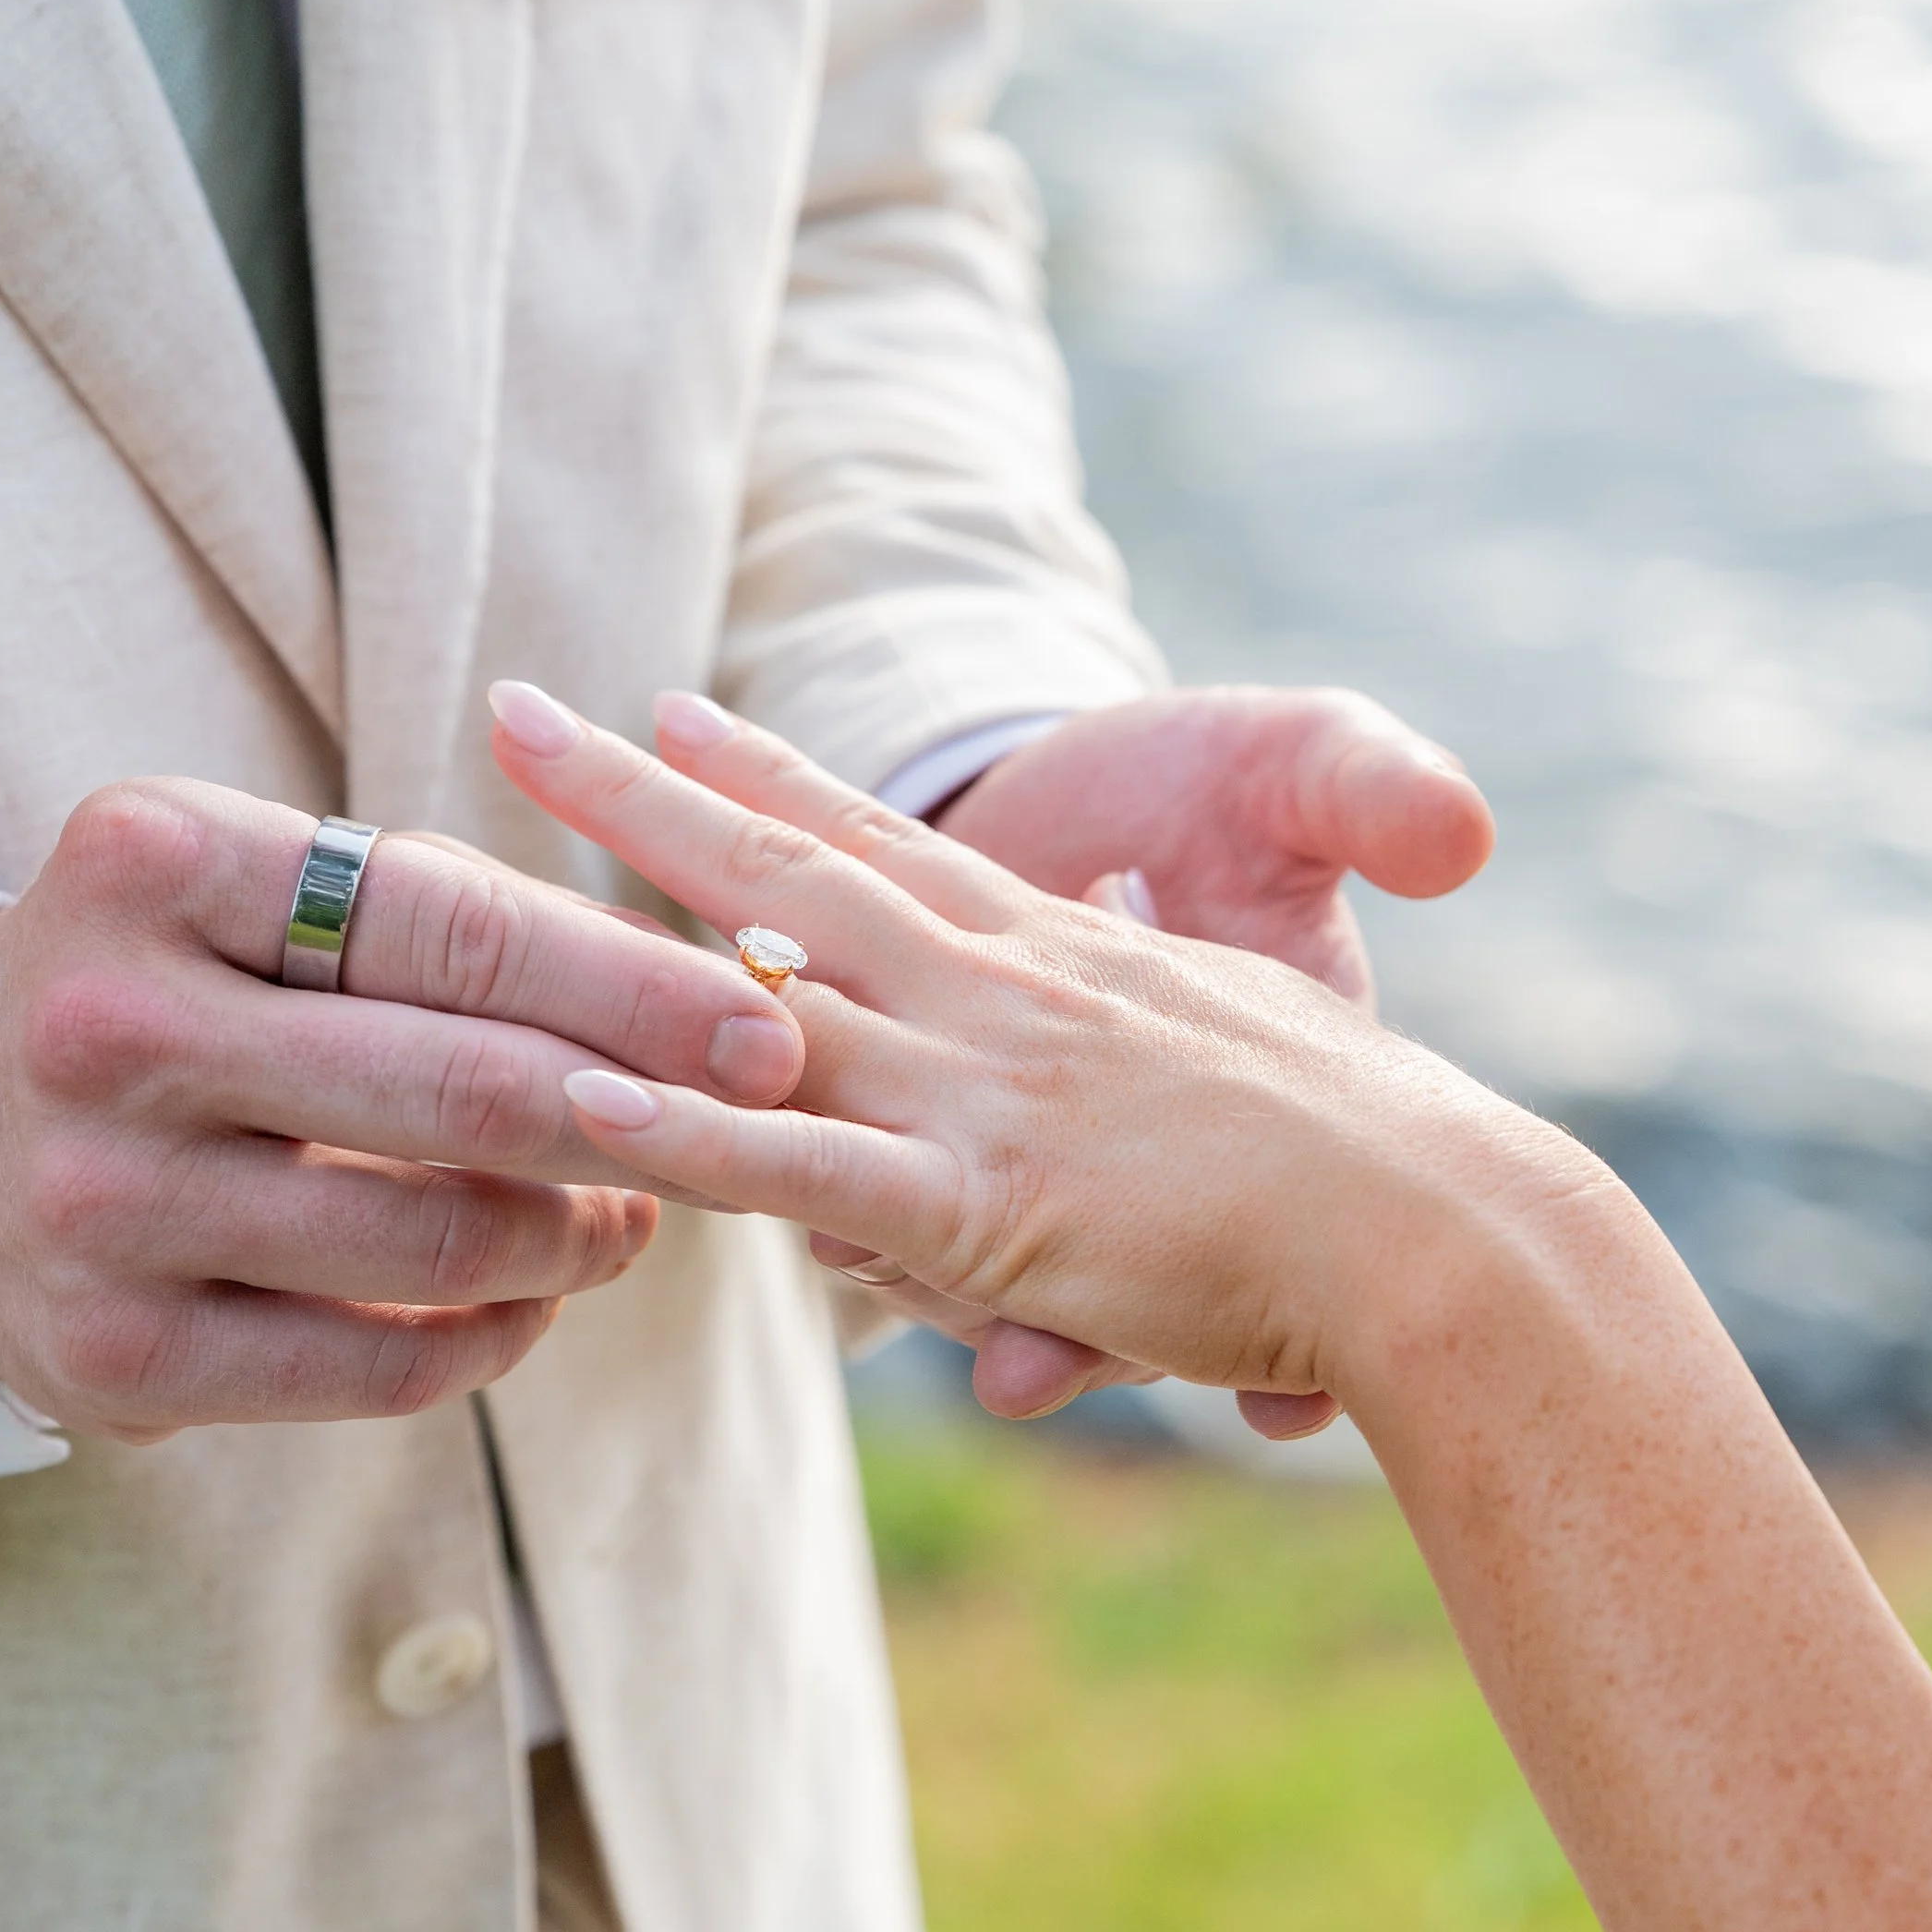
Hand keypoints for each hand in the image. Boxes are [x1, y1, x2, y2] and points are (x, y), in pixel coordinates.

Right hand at [0, 774, 803, 1439]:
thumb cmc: (177, 982)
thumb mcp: (267, 890)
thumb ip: (462, 920)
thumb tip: (729, 990)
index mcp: (157, 862)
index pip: (455, 928)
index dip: (637, 983)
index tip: (774, 1020)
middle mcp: (108, 1026)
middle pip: (462, 1089)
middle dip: (646, 1112)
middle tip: (762, 1121)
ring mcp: (98, 1200)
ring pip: (437, 1240)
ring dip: (580, 1235)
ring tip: (630, 1214)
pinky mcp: (109, 1353)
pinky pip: (376, 1367)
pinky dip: (491, 1335)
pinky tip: (529, 1300)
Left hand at [486, 688, 1532, 1417]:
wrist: (1455, 1222)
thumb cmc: (1378, 1156)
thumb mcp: (1250, 1058)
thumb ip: (1147, 1042)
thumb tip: (1110, 944)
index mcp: (1062, 958)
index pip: (887, 844)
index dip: (772, 773)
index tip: (673, 709)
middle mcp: (1002, 998)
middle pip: (788, 869)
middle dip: (643, 793)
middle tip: (517, 713)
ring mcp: (984, 1092)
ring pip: (764, 995)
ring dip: (616, 934)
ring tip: (476, 882)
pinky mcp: (990, 1205)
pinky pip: (810, 1165)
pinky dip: (696, 1138)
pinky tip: (584, 1106)